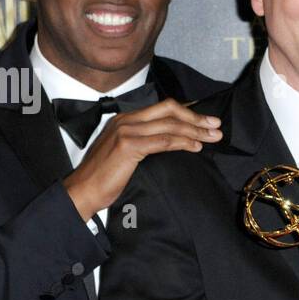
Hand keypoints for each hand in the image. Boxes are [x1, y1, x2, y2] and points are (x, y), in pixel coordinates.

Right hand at [63, 99, 220, 219]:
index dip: (188, 113)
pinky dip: (182, 142)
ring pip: (169, 125)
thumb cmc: (104, 176)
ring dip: (195, 131)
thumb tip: (173, 140)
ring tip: (212, 137)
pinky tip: (195, 147)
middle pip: (169, 110)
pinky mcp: (128, 146)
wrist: (82, 190)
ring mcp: (126, 131)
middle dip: (196, 118)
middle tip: (216, 126)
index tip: (207, 121)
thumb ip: (145, 141)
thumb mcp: (126, 152)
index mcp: (125, 119)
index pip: (163, 108)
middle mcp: (126, 120)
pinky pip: (163, 141)